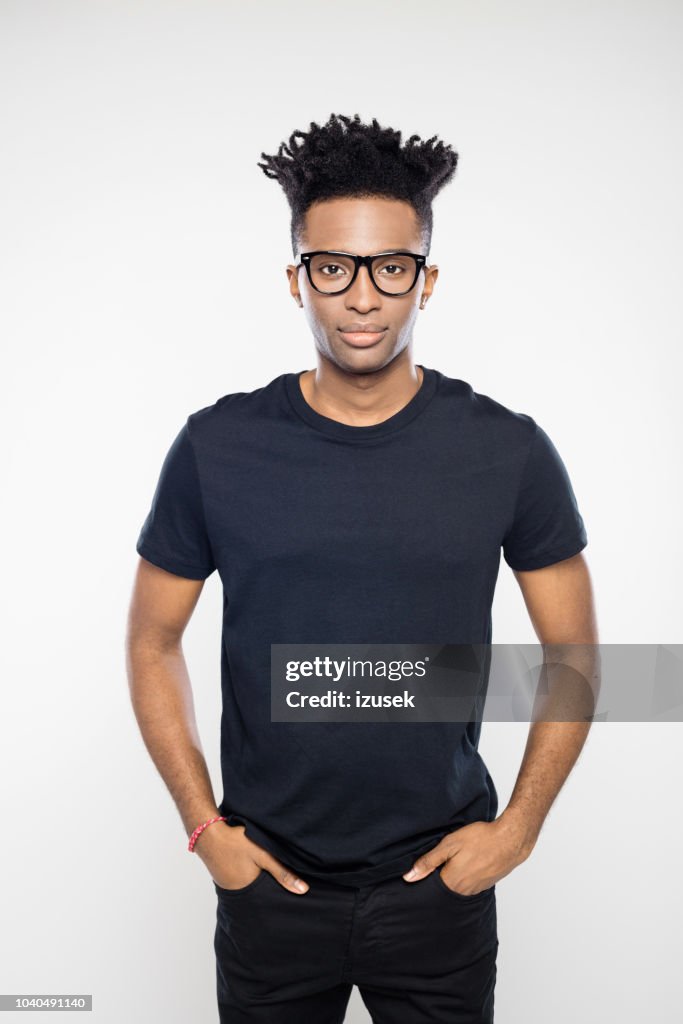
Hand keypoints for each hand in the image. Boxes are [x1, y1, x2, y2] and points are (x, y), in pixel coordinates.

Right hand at [193, 822, 309, 893]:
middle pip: (261, 896)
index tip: (293, 898)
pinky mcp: (225, 879)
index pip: (270, 899)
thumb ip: (282, 872)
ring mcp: (230, 888)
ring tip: (269, 878)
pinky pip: (242, 883)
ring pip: (251, 889)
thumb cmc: (235, 842)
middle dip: (271, 892)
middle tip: (285, 888)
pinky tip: (254, 870)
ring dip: (260, 884)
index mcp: (250, 890)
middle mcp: (239, 894)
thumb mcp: (263, 854)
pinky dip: (249, 879)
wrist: (207, 833)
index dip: (280, 896)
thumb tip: (304, 890)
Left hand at [402, 814, 536, 895]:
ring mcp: (477, 889)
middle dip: (438, 880)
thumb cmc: (480, 838)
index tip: (422, 871)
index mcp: (452, 882)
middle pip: (444, 890)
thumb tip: (409, 877)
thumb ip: (429, 861)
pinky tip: (468, 864)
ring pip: (457, 888)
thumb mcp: (450, 844)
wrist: (511, 839)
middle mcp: (464, 891)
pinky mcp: (486, 885)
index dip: (425, 880)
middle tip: (438, 864)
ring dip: (453, 878)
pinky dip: (465, 877)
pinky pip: (470, 886)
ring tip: (455, 862)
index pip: (430, 889)